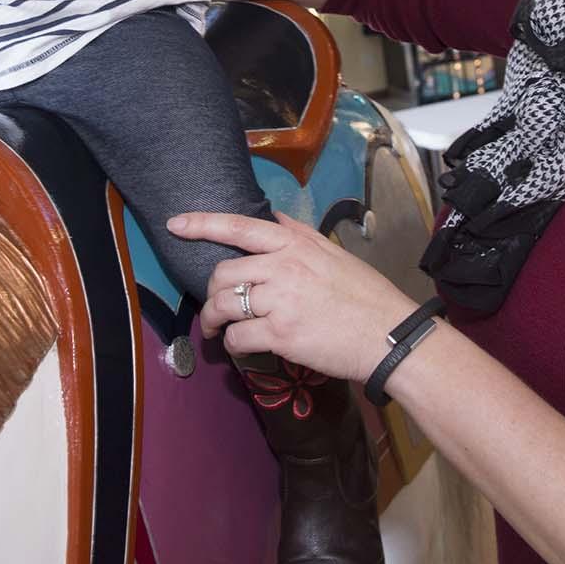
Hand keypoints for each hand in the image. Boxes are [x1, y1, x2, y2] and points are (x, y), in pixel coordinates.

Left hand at [170, 211, 416, 382]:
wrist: (389, 335)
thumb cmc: (364, 296)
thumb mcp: (333, 253)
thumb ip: (298, 234)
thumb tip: (271, 215)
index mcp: (295, 244)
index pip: (239, 227)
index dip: (202, 224)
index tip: (175, 224)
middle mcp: (283, 266)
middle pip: (223, 273)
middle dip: (210, 294)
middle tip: (212, 311)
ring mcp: (280, 300)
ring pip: (223, 305)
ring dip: (214, 322)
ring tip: (218, 333)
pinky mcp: (280, 333)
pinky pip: (236, 337)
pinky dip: (232, 345)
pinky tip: (241, 348)